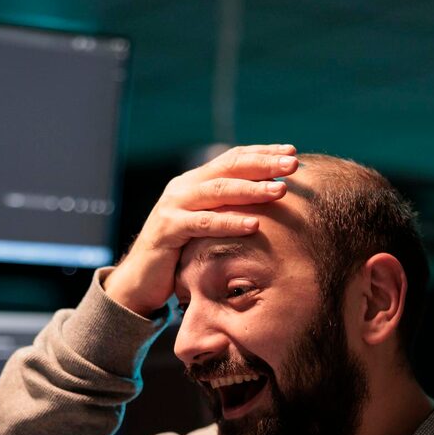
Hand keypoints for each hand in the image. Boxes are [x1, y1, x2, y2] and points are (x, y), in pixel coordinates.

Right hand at [104, 143, 298, 316]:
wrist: (140, 281)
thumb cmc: (180, 256)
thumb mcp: (206, 227)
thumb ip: (227, 210)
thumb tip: (267, 200)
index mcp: (195, 182)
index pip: (232, 158)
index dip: (262, 154)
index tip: (292, 153)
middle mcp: (183, 187)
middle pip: (228, 168)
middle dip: (263, 164)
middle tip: (293, 164)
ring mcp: (173, 206)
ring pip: (218, 191)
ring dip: (252, 190)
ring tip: (280, 191)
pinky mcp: (168, 229)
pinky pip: (204, 223)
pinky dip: (230, 223)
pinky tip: (255, 225)